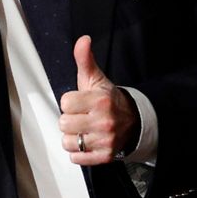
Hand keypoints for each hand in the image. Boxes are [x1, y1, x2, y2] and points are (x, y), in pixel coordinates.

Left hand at [59, 35, 137, 165]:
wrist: (132, 120)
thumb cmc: (107, 99)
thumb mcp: (95, 78)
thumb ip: (85, 58)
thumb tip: (83, 39)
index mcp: (99, 100)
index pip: (65, 103)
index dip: (69, 102)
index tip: (79, 102)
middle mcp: (104, 121)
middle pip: (64, 124)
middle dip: (70, 120)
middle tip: (81, 116)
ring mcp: (105, 140)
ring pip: (68, 142)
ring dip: (73, 137)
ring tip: (84, 130)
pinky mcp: (105, 156)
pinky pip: (76, 158)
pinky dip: (78, 152)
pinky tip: (87, 141)